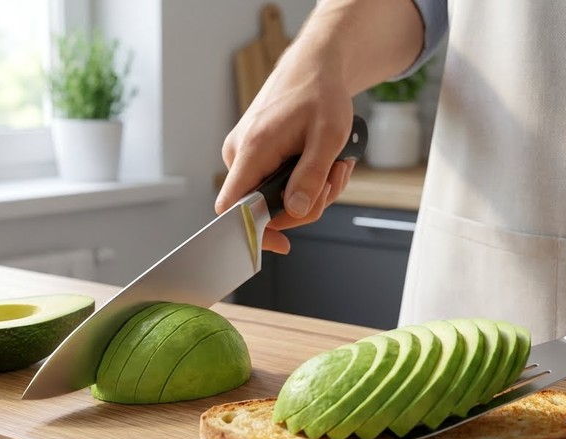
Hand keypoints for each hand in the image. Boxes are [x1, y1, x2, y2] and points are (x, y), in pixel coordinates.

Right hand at [215, 0, 424, 253]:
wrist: (313, 67)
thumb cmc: (319, 94)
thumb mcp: (328, 137)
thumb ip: (311, 176)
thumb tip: (295, 210)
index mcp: (252, 150)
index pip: (232, 207)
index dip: (251, 232)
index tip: (280, 244)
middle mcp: (239, 155)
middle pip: (263, 208)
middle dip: (305, 204)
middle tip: (333, 181)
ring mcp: (245, 155)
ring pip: (274, 198)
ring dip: (310, 191)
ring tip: (333, 166)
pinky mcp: (254, 155)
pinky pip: (274, 184)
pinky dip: (302, 181)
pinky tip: (320, 163)